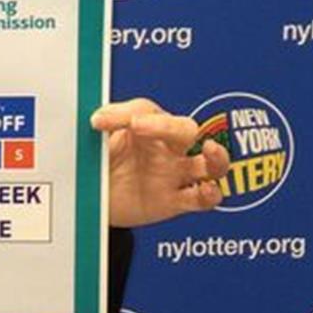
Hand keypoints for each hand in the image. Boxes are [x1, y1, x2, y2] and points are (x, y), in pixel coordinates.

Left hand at [91, 98, 228, 228]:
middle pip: (186, 130)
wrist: (96, 198)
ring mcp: (174, 175)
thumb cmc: (103, 162)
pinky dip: (210, 194)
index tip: (110, 122)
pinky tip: (206, 189)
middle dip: (171, 126)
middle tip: (139, 126)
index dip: (132, 114)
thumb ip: (106, 123)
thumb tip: (100, 118)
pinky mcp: (174, 202)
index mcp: (147, 126)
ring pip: (210, 164)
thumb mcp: (100, 137)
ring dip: (217, 158)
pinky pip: (202, 199)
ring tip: (211, 150)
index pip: (149, 110)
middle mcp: (166, 148)